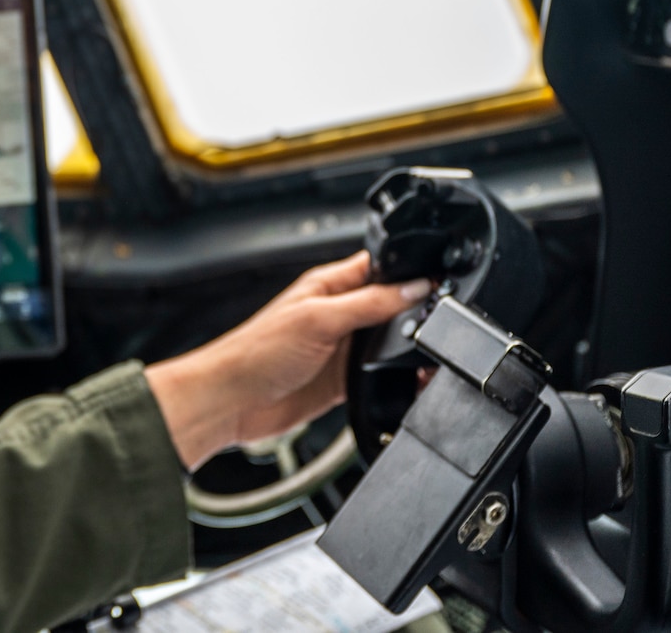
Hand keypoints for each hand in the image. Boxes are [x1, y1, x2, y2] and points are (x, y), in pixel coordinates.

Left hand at [143, 251, 430, 470]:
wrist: (231, 402)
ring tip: (425, 353)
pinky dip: (393, 377)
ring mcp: (339, 349)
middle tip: (439, 322)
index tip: (438, 282)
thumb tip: (412, 288)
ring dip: (405, 348)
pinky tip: (405, 380)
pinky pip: (376, 374)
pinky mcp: (340, 381)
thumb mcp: (318, 319)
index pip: (379, 268)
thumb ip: (367, 304)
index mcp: (329, 286)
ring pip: (387, 342)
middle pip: (390, 306)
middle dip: (414, 313)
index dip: (409, 271)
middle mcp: (337, 314)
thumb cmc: (255, 352)